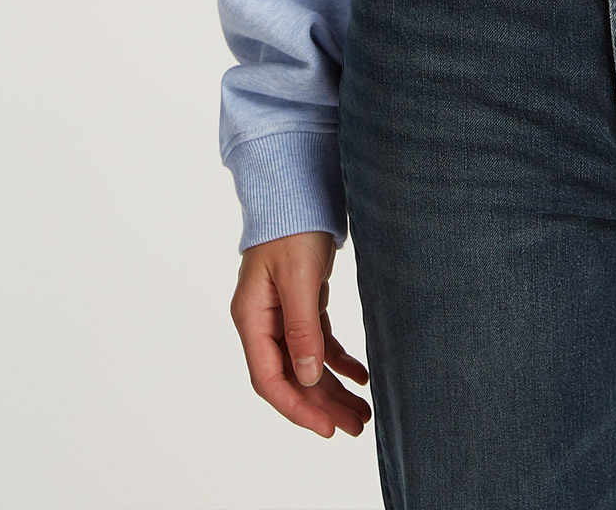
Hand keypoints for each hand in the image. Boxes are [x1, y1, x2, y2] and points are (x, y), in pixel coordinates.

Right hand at [230, 230, 371, 437]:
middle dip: (322, 405)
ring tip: (363, 412)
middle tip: (357, 427)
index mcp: (252, 318)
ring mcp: (282, 313)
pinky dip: (339, 360)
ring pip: (307, 364)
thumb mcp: (298, 277)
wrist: (300, 188)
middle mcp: (263, 321)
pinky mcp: (302, 302)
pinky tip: (360, 375)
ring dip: (333, 389)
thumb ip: (301, 328)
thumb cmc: (293, 227)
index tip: (328, 429)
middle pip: (291, 377)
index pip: (270, 379)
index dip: (297, 408)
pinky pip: (319, 342)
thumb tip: (306, 376)